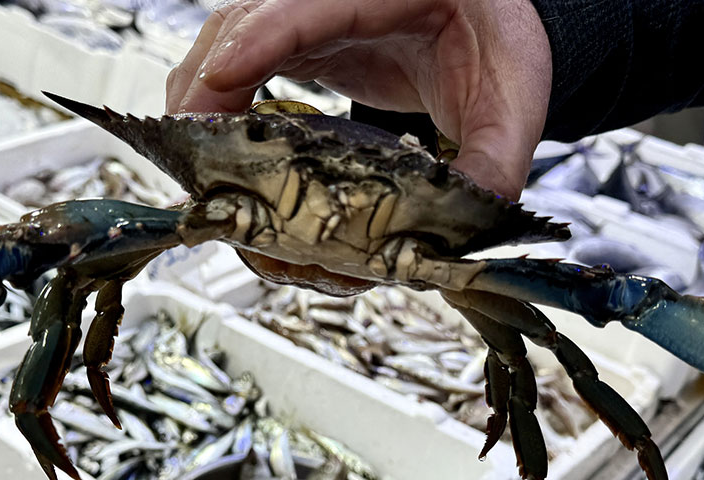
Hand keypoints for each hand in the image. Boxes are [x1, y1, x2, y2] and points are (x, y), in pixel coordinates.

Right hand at [166, 0, 551, 197]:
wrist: (494, 21)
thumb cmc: (499, 40)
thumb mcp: (510, 104)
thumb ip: (491, 165)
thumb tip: (458, 233)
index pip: (303, 10)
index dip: (255, 46)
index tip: (217, 87)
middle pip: (244, 22)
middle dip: (208, 88)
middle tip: (193, 154)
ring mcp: (311, 15)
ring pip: (230, 39)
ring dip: (203, 98)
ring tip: (197, 161)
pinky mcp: (300, 40)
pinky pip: (240, 59)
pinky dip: (218, 100)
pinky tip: (216, 144)